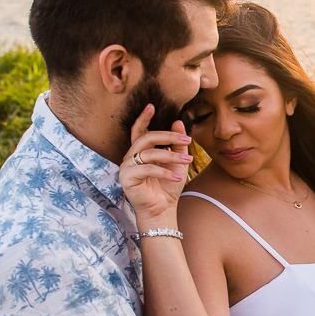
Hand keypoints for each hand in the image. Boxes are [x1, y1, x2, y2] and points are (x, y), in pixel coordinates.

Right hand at [120, 104, 193, 225]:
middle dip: (168, 137)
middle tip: (187, 139)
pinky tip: (179, 176)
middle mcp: (130, 157)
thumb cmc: (168, 186)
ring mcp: (126, 167)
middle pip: (146, 138)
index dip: (143, 118)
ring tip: (188, 159)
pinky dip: (165, 172)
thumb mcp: (176, 161)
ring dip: (171, 155)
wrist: (163, 209)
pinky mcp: (127, 178)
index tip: (151, 106)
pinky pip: (147, 169)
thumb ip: (177, 143)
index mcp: (139, 151)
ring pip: (149, 153)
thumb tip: (178, 122)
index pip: (139, 131)